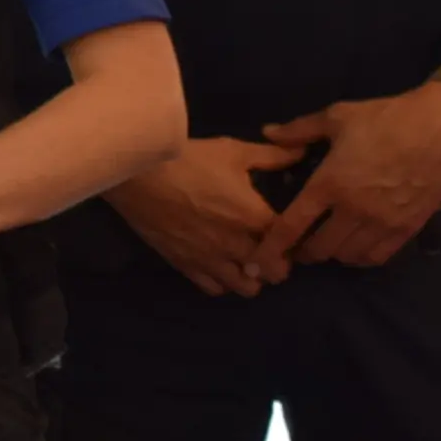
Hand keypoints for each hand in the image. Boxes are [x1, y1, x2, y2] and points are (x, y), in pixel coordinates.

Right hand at [107, 136, 308, 296]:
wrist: (138, 174)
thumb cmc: (189, 159)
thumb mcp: (233, 151)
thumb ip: (271, 156)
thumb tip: (302, 153)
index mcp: (255, 217)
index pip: (292, 243)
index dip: (296, 240)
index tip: (292, 232)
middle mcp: (238, 246)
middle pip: (274, 273)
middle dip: (278, 263)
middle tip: (271, 247)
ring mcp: (211, 260)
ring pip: (247, 288)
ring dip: (252, 276)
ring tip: (246, 260)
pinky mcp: (186, 266)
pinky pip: (214, 289)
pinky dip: (222, 281)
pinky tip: (219, 265)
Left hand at [252, 83, 440, 274]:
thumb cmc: (386, 118)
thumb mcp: (337, 117)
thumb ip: (299, 130)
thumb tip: (268, 133)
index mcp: (330, 184)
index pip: (292, 225)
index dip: (273, 246)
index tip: (261, 258)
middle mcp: (353, 211)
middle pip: (319, 249)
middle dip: (303, 251)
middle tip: (298, 244)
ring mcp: (382, 223)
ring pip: (347, 256)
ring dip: (332, 254)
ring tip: (327, 242)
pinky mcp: (407, 229)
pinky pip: (377, 257)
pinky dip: (361, 257)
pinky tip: (356, 247)